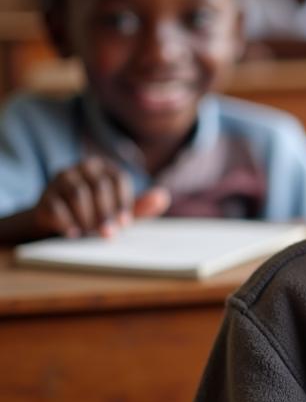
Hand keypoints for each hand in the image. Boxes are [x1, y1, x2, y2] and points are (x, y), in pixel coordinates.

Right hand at [34, 157, 170, 237]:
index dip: (122, 203)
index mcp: (106, 167)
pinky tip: (74, 234)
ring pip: (77, 195)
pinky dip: (67, 222)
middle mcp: (85, 167)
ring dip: (87, 218)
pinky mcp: (46, 193)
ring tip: (91, 234)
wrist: (62, 217)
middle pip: (99, 187)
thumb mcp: (121, 209)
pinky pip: (57, 206)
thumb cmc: (100, 211)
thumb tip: (163, 197)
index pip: (118, 179)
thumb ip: (143, 205)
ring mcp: (63, 177)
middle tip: (109, 234)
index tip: (124, 224)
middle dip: (106, 213)